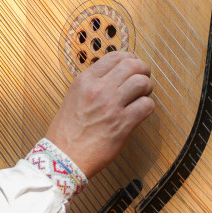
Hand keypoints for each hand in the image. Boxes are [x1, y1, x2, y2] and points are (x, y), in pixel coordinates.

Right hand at [45, 51, 154, 178]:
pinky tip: (140, 112)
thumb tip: (114, 77)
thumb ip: (93, 85)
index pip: (115, 56)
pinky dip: (147, 107)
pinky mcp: (123, 124)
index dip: (129, 59)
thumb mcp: (74, 97)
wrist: (64, 156)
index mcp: (85, 80)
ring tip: (142, 96)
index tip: (133, 66)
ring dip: (147, 88)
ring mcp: (111, 106)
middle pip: (132, 65)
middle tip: (143, 79)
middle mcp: (99, 89)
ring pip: (142, 83)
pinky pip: (147, 106)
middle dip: (143, 70)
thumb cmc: (67, 131)